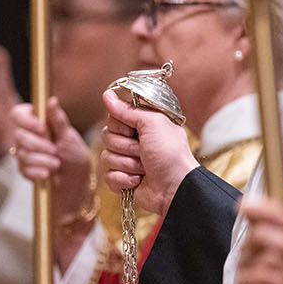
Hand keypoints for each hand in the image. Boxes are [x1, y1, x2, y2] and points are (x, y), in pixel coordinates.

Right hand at [10, 97, 92, 221]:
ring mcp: (24, 154)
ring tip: (56, 164)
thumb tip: (51, 100)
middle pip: (18, 135)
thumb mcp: (69, 137)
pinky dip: (37, 171)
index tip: (41, 128)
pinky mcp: (25, 171)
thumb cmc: (76, 159)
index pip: (18, 114)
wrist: (77, 187)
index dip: (27, 120)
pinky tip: (48, 174)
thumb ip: (58, 120)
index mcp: (38, 123)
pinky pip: (23, 169)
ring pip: (21, 153)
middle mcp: (28, 137)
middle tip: (55, 151)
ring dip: (41, 160)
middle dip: (38, 145)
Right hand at [98, 88, 197, 215]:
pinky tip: (138, 181)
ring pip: (106, 157)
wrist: (176, 188)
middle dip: (125, 146)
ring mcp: (128, 160)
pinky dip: (123, 179)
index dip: (120, 125)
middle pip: (107, 136)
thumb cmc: (171, 154)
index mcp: (142, 124)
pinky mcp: (123, 179)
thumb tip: (108, 96)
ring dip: (127, 164)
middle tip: (143, 151)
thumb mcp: (153, 123)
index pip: (114, 117)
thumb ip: (128, 110)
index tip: (133, 130)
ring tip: (144, 168)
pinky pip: (108, 176)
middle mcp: (134, 140)